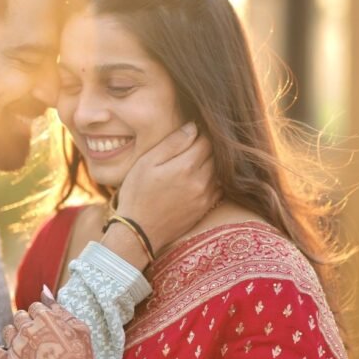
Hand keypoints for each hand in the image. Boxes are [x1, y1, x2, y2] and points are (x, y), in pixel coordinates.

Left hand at [0, 300, 99, 358]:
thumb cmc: (81, 358)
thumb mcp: (79, 328)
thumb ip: (59, 308)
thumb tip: (43, 289)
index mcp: (45, 317)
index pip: (35, 308)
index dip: (42, 318)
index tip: (48, 330)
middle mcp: (27, 328)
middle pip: (20, 317)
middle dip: (28, 325)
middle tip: (39, 340)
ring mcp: (16, 346)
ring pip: (7, 331)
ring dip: (14, 336)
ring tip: (26, 348)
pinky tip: (7, 355)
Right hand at [113, 122, 218, 255]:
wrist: (139, 232)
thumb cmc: (137, 194)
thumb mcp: (147, 163)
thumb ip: (172, 143)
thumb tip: (193, 127)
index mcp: (186, 166)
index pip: (206, 140)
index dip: (200, 133)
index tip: (192, 131)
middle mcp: (201, 180)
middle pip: (216, 154)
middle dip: (207, 146)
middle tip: (195, 143)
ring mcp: (206, 196)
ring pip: (220, 170)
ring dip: (213, 162)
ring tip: (198, 159)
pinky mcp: (206, 208)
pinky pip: (219, 187)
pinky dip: (214, 178)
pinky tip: (201, 176)